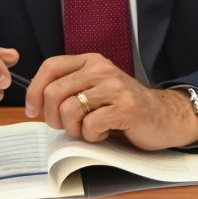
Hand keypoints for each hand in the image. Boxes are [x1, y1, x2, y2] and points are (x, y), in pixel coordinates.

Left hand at [24, 53, 197, 150]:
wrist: (164, 116)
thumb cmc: (123, 108)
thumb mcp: (94, 90)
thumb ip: (69, 89)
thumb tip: (35, 101)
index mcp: (91, 62)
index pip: (50, 67)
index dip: (34, 91)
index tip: (33, 110)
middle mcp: (102, 69)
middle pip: (54, 92)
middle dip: (53, 117)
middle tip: (67, 127)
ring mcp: (115, 88)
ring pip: (70, 110)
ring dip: (75, 129)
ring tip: (91, 129)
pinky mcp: (126, 108)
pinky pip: (91, 125)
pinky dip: (93, 136)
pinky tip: (106, 132)